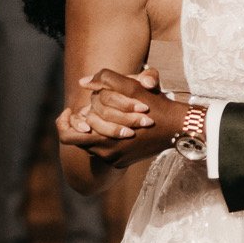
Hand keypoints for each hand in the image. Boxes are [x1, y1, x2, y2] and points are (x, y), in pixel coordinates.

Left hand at [71, 67, 186, 167]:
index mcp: (103, 140)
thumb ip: (105, 80)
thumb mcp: (131, 87)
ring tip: (105, 113)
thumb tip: (83, 81)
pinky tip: (116, 122)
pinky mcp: (123, 162)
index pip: (68, 136)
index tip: (69, 110)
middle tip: (90, 107)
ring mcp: (115, 160)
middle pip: (81, 137)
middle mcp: (107, 154)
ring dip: (96, 128)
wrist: (178, 128)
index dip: (64, 122)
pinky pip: (106, 149)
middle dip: (84, 121)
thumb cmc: (155, 106)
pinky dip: (107, 136)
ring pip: (93, 143)